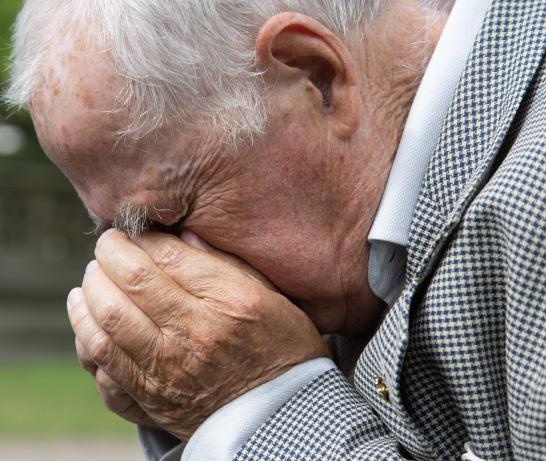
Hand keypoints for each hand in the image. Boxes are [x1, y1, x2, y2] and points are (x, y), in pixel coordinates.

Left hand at [68, 230, 330, 439]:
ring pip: (104, 323)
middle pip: (127, 284)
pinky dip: (86, 336)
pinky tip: (89, 320)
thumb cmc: (280, 345)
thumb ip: (226, 261)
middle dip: (107, 257)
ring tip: (91, 280)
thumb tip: (182, 235)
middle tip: (107, 248)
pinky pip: (103, 365)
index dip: (139, 237)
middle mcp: (194, 334)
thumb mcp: (269, 293)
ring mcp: (168, 369)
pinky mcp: (151, 397)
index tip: (132, 232)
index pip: (165, 256)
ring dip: (88, 294)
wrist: (279, 412)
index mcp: (228, 301)